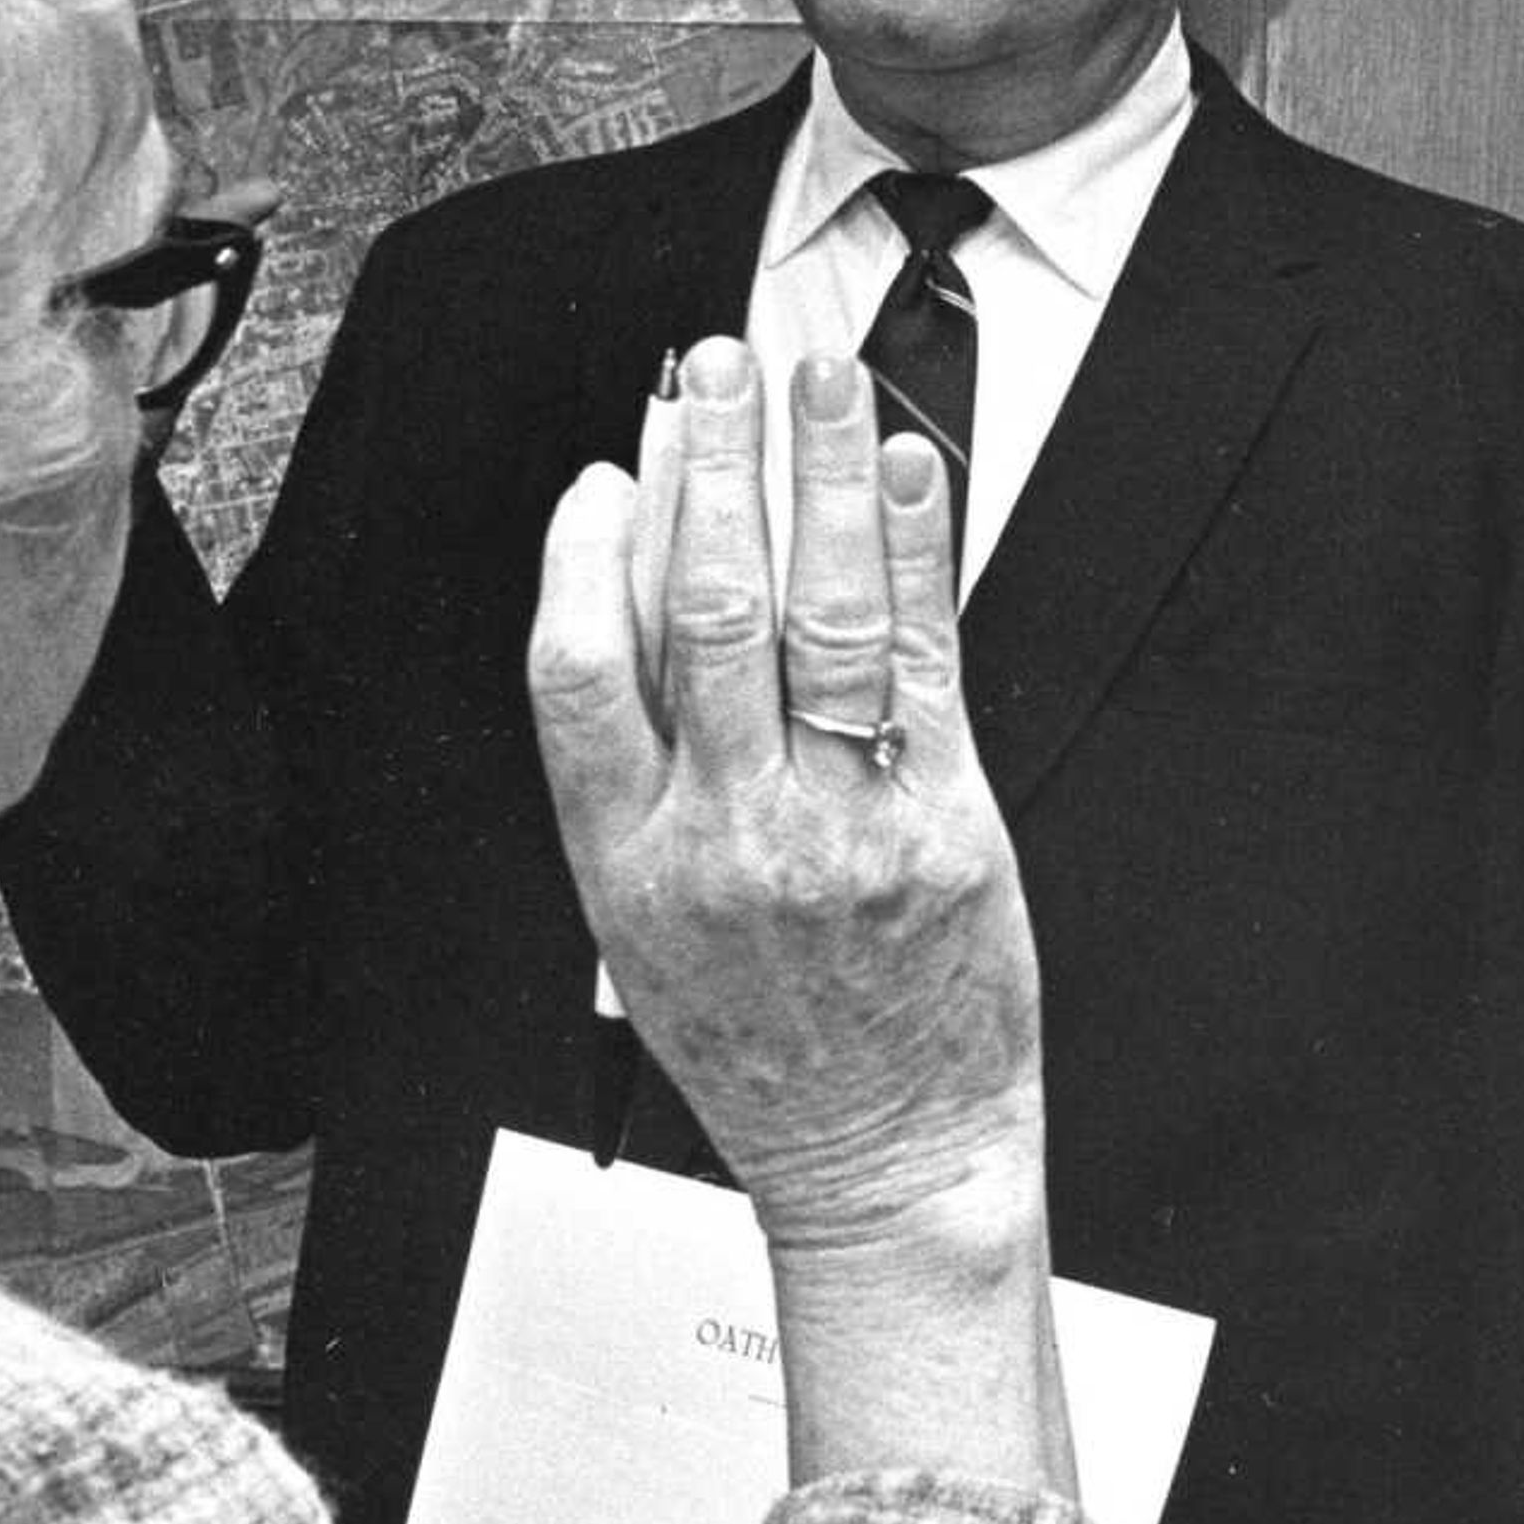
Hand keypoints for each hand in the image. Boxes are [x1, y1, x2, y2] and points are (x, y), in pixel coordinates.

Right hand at [527, 340, 1043, 1262]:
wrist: (884, 1155)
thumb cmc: (766, 1044)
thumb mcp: (643, 926)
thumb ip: (636, 772)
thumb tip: (636, 595)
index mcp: (627, 862)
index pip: (579, 671)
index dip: (586, 550)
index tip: (610, 467)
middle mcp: (729, 837)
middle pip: (708, 609)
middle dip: (714, 466)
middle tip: (721, 368)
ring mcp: (843, 829)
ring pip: (824, 614)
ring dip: (824, 477)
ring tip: (822, 382)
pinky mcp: (943, 826)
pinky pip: (929, 659)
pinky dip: (919, 550)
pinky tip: (910, 475)